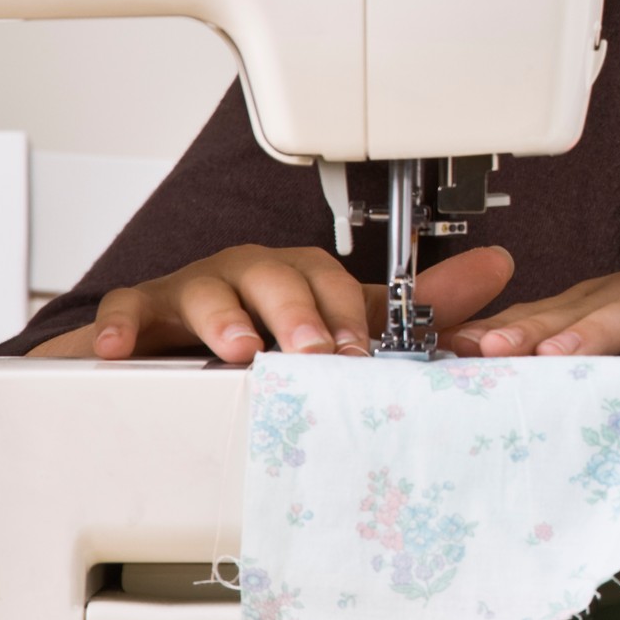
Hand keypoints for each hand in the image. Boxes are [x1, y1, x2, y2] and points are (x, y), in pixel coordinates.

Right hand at [26, 243, 515, 362]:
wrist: (169, 347)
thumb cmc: (263, 330)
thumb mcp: (341, 321)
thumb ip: (412, 305)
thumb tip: (497, 266)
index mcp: (300, 278)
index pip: (332, 281)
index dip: (350, 312)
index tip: (366, 351)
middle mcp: (250, 275)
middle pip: (275, 275)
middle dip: (298, 311)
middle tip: (316, 352)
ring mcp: (192, 290)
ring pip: (207, 287)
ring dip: (224, 317)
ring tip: (239, 351)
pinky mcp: (137, 311)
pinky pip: (126, 308)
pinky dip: (122, 325)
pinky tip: (124, 349)